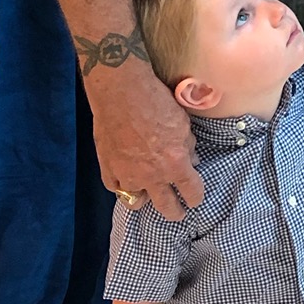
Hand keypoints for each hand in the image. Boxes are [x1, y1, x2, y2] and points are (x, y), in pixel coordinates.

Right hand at [88, 57, 203, 212]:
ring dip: (145, 198)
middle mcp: (152, 176)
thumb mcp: (183, 123)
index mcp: (175, 164)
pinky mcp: (108, 169)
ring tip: (148, 193)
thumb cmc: (155, 101)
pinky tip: (127, 179)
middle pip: (167, 208)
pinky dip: (122, 186)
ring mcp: (127, 175)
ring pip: (138, 203)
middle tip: (177, 211)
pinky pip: (116, 189)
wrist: (121, 91)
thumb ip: (188, 146)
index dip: (196, 197)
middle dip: (175, 212)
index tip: (195, 197)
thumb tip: (191, 159)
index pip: (192, 193)